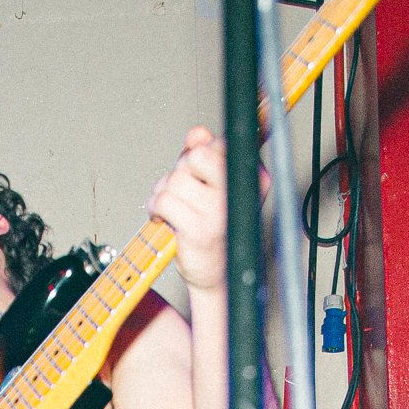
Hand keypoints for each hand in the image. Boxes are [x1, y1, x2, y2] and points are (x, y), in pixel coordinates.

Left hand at [149, 126, 229, 293]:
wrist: (216, 274)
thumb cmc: (213, 226)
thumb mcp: (213, 185)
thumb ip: (205, 154)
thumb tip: (198, 134)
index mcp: (253, 177)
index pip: (218, 144)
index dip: (199, 156)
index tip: (199, 175)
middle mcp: (241, 193)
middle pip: (195, 156)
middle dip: (181, 172)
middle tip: (185, 194)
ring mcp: (220, 212)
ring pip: (175, 179)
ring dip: (164, 192)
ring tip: (174, 209)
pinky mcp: (199, 230)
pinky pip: (163, 200)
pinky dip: (155, 208)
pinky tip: (166, 219)